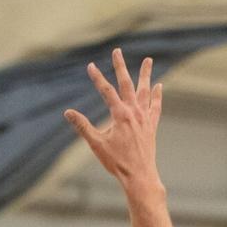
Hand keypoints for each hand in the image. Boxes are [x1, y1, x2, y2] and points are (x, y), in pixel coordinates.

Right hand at [63, 48, 162, 193]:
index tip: (90, 66)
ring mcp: (145, 118)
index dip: (97, 78)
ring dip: (145, 75)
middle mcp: (134, 112)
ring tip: (148, 60)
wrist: (139, 176)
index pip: (106, 91)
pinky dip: (156, 96)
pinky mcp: (151, 126)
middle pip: (127, 84)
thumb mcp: (96, 144)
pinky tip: (158, 86)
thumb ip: (82, 126)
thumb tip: (68, 113)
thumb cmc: (116, 162)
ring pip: (145, 91)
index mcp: (120, 115)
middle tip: (117, 51)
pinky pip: (155, 106)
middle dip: (120, 67)